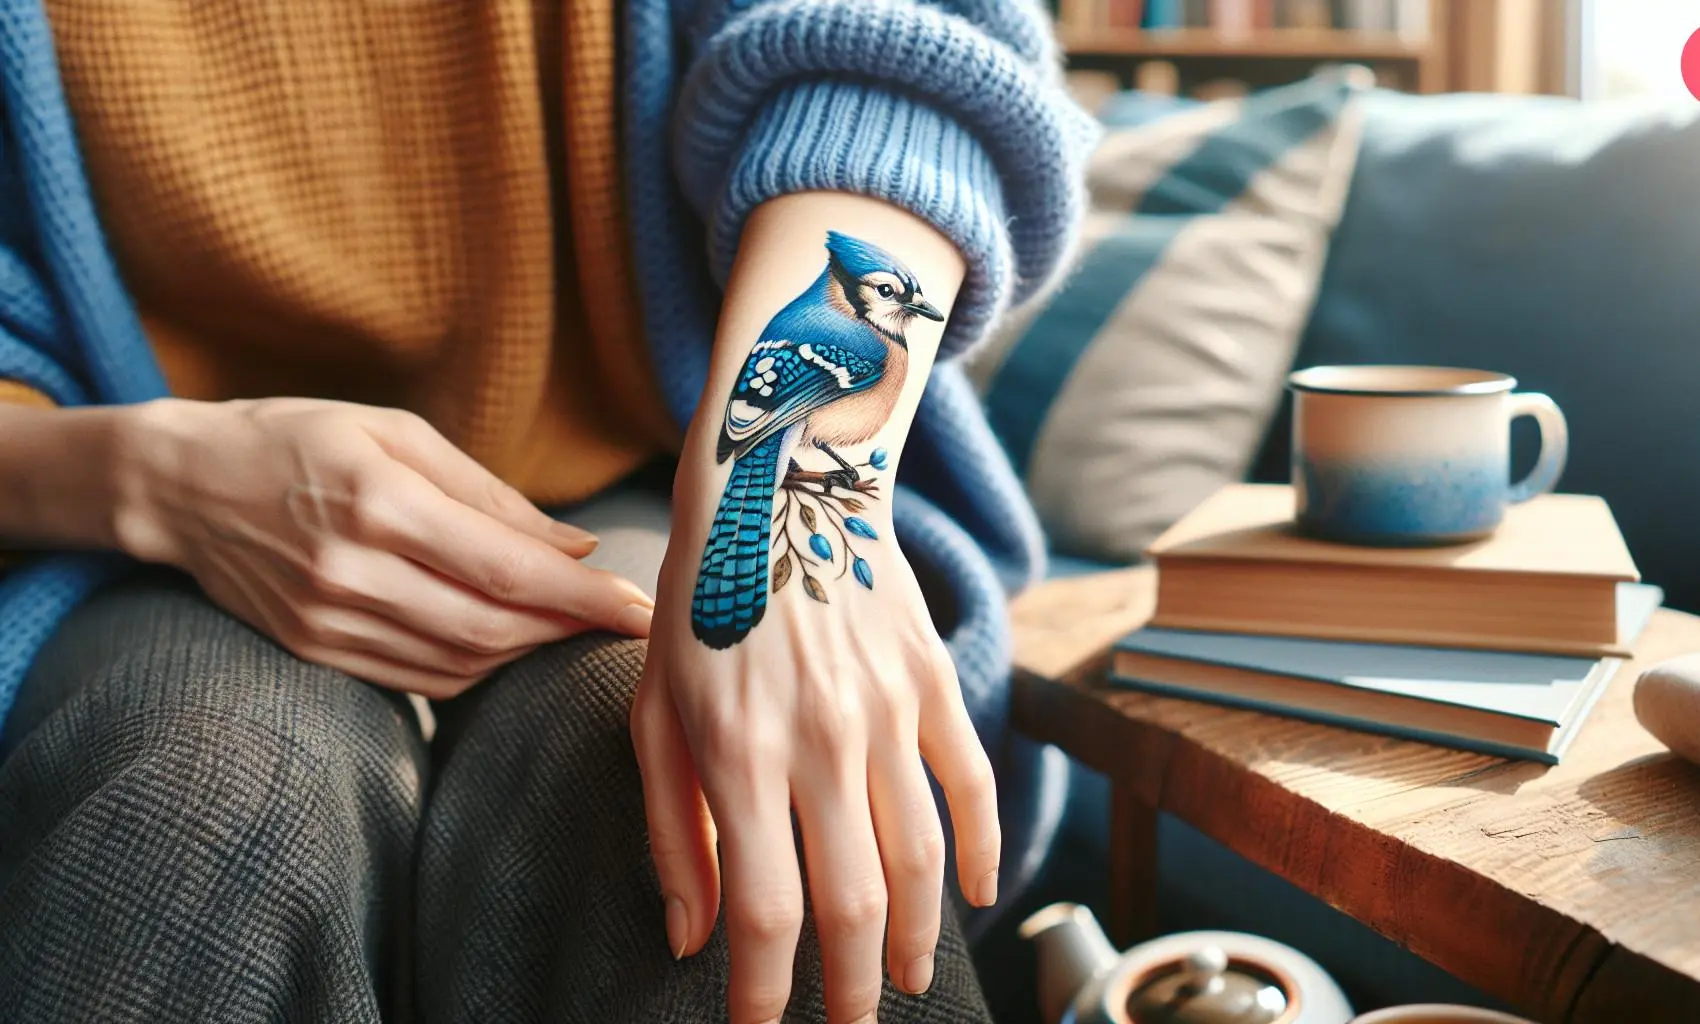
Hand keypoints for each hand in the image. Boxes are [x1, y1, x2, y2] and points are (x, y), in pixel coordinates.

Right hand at [117, 397, 654, 696]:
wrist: (180, 486)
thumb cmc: (300, 438)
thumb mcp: (396, 433)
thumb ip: (490, 496)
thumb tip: (576, 547)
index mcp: (380, 503)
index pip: (508, 570)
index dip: (586, 598)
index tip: (643, 611)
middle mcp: (353, 571)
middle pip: (493, 627)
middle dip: (570, 631)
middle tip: (623, 622)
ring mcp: (329, 621)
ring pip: (463, 661)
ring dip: (530, 651)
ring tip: (571, 625)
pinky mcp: (316, 652)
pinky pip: (422, 679)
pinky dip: (479, 667)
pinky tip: (509, 641)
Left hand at [631, 500, 998, 1022]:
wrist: (782, 480)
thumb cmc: (700, 602)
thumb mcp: (653, 709)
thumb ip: (671, 828)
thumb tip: (691, 938)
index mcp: (739, 752)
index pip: (764, 913)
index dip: (764, 995)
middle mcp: (822, 739)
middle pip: (854, 905)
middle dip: (850, 991)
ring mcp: (890, 709)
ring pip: (922, 859)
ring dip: (916, 938)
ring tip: (902, 981)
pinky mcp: (934, 680)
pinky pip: (973, 784)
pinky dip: (984, 850)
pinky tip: (978, 896)